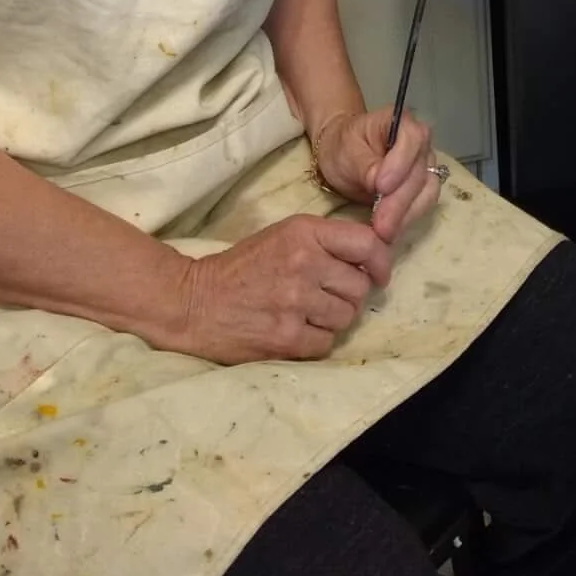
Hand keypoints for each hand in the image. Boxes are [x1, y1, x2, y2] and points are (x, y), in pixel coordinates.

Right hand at [167, 215, 394, 363]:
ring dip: (334, 319)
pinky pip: (326, 342)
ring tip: (309, 313)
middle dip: (350, 294)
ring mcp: (295, 302)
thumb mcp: (283, 236)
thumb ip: (325, 242)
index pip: (366, 243)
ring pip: (347, 316)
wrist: (194, 302)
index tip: (378, 274)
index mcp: (304, 233)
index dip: (381, 261)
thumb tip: (373, 257)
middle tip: (328, 296)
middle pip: (360, 286)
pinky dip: (317, 340)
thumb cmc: (243, 267)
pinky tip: (297, 331)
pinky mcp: (286, 337)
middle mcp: (304, 263)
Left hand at [310, 106, 440, 246]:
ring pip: (427, 192)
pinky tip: (392, 231)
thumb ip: (365, 167)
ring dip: (407, 215)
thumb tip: (381, 187)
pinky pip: (423, 204)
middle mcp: (421, 142)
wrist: (343, 153)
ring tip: (385, 234)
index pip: (413, 139)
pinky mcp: (423, 187)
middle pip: (420, 172)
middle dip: (400, 201)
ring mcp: (425, 165)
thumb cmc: (342, 147)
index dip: (400, 164)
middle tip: (381, 226)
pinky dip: (408, 219)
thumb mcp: (345, 152)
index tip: (380, 187)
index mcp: (402, 122)